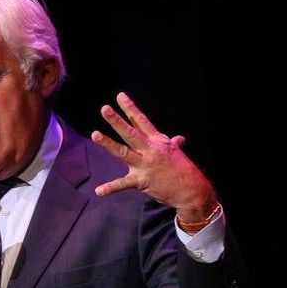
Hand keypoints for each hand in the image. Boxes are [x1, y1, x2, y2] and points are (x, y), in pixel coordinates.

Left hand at [91, 92, 217, 219]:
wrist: (192, 191)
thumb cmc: (185, 171)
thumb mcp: (177, 153)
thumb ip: (173, 144)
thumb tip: (179, 139)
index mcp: (157, 141)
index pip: (141, 121)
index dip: (130, 108)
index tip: (120, 96)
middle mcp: (150, 150)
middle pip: (130, 133)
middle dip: (117, 121)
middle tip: (104, 109)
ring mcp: (144, 165)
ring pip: (123, 152)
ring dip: (108, 144)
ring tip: (95, 135)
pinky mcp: (141, 181)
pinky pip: (123, 184)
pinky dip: (111, 188)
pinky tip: (98, 190)